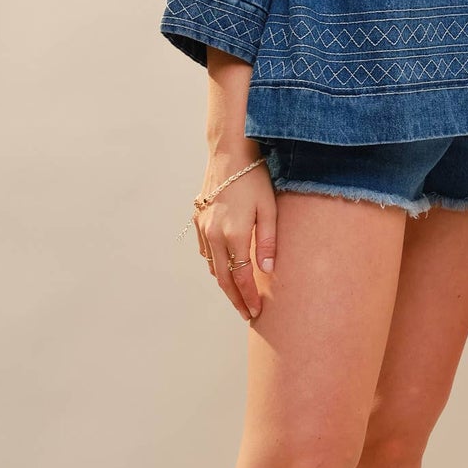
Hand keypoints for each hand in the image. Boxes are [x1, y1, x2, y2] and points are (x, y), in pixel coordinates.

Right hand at [192, 149, 277, 321]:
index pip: (241, 277)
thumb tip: (268, 270)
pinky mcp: (197, 220)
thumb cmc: (255, 179)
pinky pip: (205, 251)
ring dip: (225, 283)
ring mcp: (202, 228)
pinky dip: (215, 264)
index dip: (248, 297)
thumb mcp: (270, 209)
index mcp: (234, 235)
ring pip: (212, 266)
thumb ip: (269, 241)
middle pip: (223, 279)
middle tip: (246, 313)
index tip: (256, 312)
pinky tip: (225, 267)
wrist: (229, 154)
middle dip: (235, 299)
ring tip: (239, 294)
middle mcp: (214, 235)